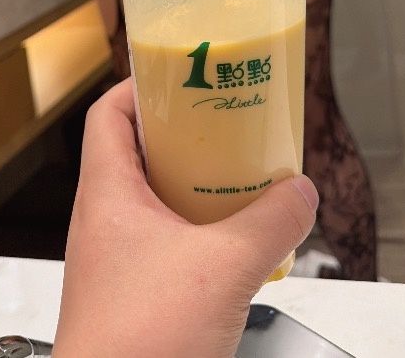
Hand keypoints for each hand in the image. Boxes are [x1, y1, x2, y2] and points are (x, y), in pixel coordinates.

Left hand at [53, 79, 317, 357]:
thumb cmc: (138, 342)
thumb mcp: (223, 268)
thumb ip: (270, 224)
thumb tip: (300, 193)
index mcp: (107, 193)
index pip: (108, 112)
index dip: (142, 84)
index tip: (183, 74)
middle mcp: (104, 220)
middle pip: (138, 152)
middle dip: (185, 136)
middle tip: (228, 125)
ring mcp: (116, 260)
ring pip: (155, 200)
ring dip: (195, 187)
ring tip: (242, 181)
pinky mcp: (133, 296)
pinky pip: (166, 244)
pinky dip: (199, 234)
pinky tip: (235, 248)